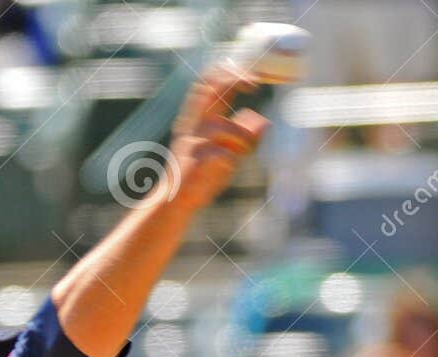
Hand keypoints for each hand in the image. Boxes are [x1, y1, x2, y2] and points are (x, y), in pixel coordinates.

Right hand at [168, 69, 268, 212]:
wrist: (174, 203)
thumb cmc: (200, 176)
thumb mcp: (225, 151)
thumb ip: (243, 136)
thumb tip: (264, 122)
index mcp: (196, 120)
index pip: (208, 84)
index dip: (229, 72)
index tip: (252, 78)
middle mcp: (192, 124)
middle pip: (214, 88)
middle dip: (235, 79)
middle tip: (254, 83)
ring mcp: (193, 140)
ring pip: (233, 130)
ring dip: (243, 144)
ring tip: (236, 159)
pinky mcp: (196, 158)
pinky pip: (228, 154)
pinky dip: (231, 162)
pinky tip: (220, 171)